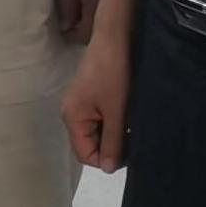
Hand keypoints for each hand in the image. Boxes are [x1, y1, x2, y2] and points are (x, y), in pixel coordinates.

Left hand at [53, 0, 123, 44]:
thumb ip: (66, 3)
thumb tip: (65, 27)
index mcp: (98, 7)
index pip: (84, 36)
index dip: (71, 34)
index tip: (63, 27)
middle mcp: (116, 9)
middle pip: (99, 33)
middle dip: (84, 30)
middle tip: (73, 20)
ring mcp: (128, 3)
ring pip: (111, 23)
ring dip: (97, 20)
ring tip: (85, 10)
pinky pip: (119, 11)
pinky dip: (108, 11)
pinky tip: (101, 1)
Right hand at [61, 21, 133, 170]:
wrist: (115, 37)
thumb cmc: (114, 73)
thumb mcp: (116, 112)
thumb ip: (112, 142)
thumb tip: (107, 169)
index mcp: (72, 118)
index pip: (85, 154)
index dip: (106, 159)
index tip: (130, 152)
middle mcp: (71, 113)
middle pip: (89, 143)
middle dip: (111, 145)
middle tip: (134, 137)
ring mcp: (80, 104)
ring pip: (96, 131)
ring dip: (114, 132)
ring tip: (132, 123)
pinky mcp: (90, 95)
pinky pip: (99, 118)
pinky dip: (113, 121)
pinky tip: (127, 113)